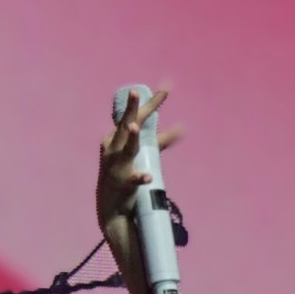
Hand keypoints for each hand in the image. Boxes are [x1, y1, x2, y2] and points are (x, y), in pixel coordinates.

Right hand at [96, 86, 183, 244]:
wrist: (111, 206)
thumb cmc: (126, 172)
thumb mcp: (144, 154)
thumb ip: (161, 141)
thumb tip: (183, 128)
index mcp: (118, 136)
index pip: (136, 116)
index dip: (151, 103)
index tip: (166, 88)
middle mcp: (114, 147)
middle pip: (126, 125)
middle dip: (131, 109)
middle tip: (134, 91)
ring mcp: (116, 165)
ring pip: (126, 149)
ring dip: (131, 138)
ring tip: (135, 128)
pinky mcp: (122, 183)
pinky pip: (132, 179)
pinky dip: (140, 177)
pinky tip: (148, 176)